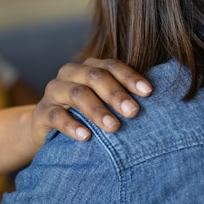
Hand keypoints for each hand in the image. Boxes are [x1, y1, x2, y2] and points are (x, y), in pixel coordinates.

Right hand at [32, 58, 152, 145]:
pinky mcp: (42, 112)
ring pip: (77, 93)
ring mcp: (54, 91)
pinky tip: (86, 136)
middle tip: (134, 112)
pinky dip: (72, 125)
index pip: (111, 66)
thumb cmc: (84, 115)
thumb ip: (122, 98)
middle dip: (116, 94)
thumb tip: (162, 103)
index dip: (130, 77)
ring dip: (97, 110)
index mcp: (88, 68)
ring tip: (114, 127)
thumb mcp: (102, 103)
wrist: (45, 129)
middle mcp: (70, 73)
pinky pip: (56, 116)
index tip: (149, 92)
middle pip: (95, 77)